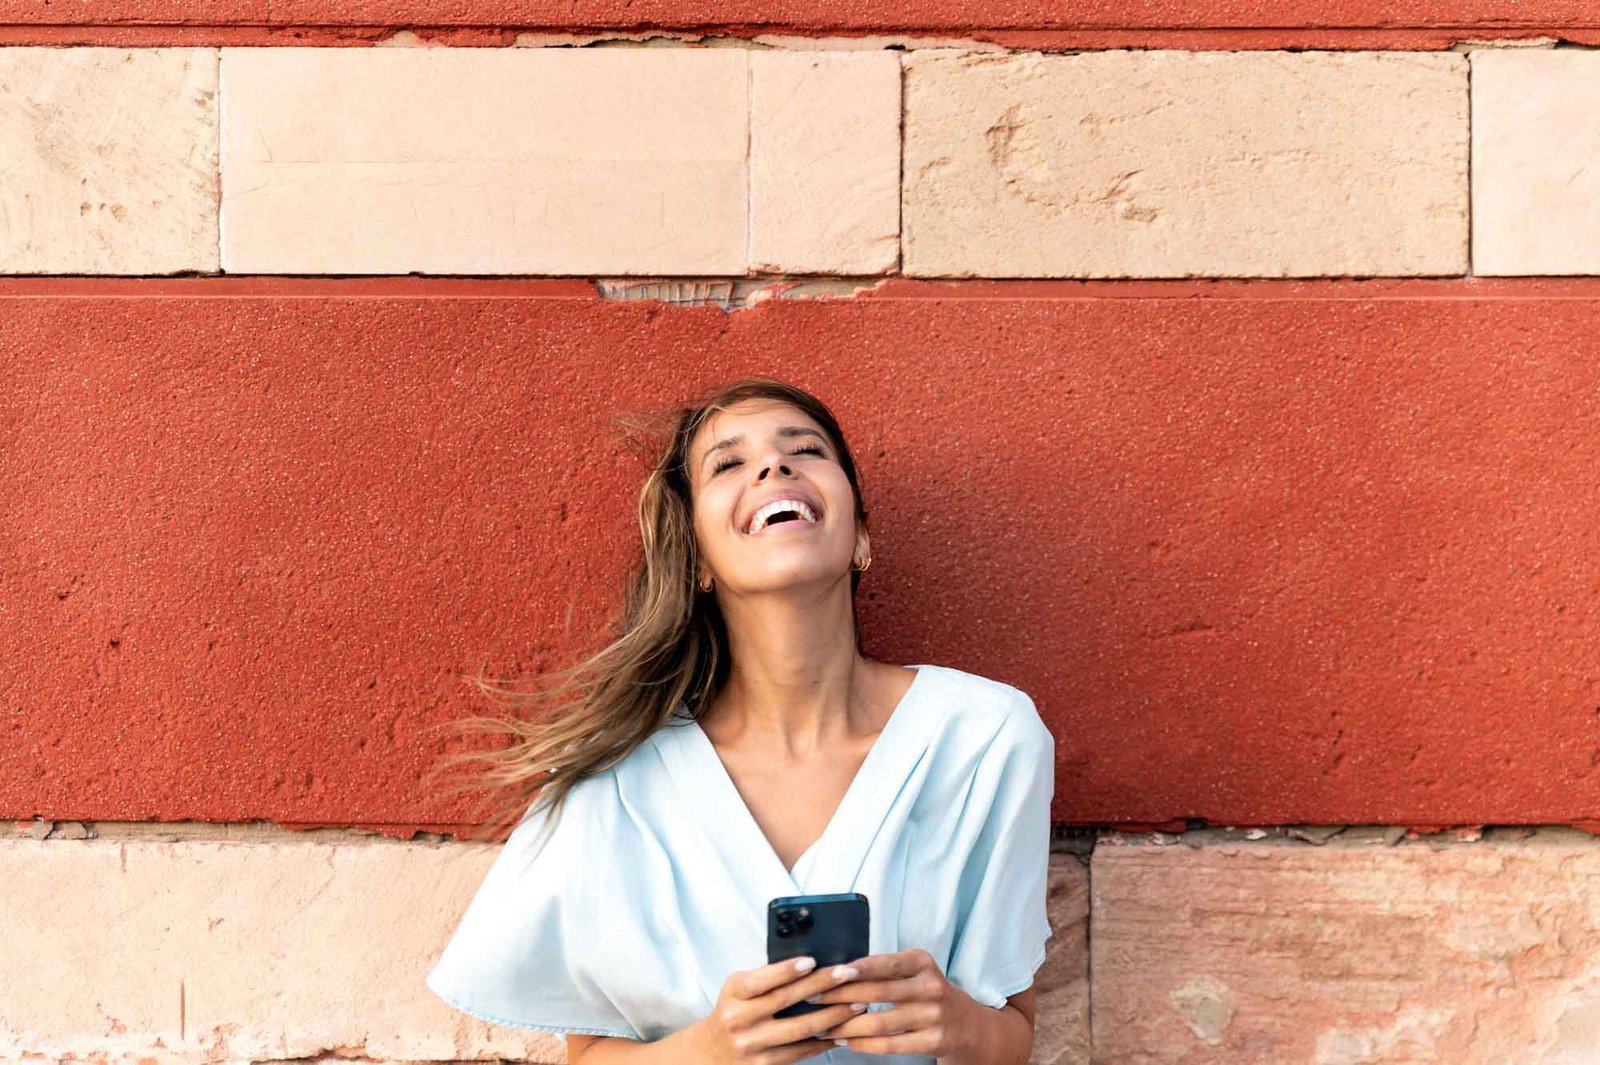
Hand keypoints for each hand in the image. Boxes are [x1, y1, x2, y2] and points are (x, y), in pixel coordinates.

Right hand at [687, 955, 873, 1063]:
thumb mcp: (738, 988)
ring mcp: (753, 1046)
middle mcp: (740, 1020)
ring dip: (832, 1015)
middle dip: (821, 985)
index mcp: (734, 994)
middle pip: (785, 1001)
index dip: (786, 970)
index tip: (812, 960)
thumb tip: (810, 963)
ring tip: (856, 1004)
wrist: (712, 1053)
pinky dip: (823, 1041)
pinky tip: (841, 1030)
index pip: (761, 980)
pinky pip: (800, 1052)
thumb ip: (766, 977)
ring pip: (799, 1029)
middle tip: (848, 974)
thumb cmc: (733, 1011)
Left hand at [802, 948, 976, 1057]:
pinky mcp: (933, 1041)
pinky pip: (890, 1044)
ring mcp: (934, 1015)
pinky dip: (863, 1043)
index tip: (831, 972)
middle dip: (840, 996)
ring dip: (845, 1025)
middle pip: (877, 993)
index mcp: (922, 962)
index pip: (885, 964)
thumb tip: (837, 972)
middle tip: (812, 998)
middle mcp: (931, 986)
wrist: (966, 1024)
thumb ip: (883, 970)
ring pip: (879, 1022)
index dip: (857, 969)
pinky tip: (844, 1040)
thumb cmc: (926, 991)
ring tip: (821, 1026)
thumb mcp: (913, 971)